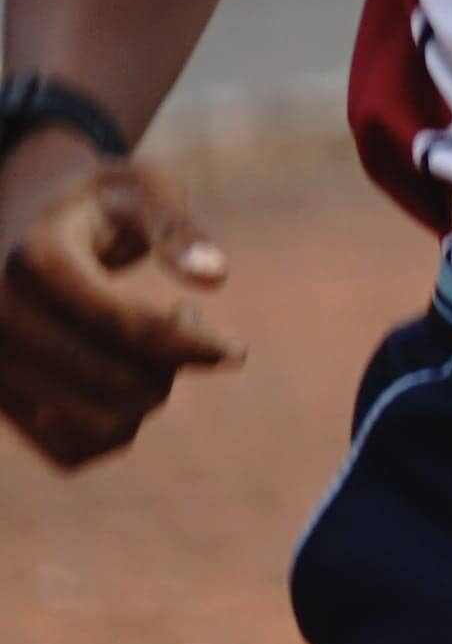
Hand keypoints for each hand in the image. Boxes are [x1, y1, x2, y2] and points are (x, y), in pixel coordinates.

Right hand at [0, 138, 237, 469]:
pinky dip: (115, 431)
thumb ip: (177, 228)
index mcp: (35, 261)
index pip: (125, 326)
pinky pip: (73, 453)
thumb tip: (215, 274)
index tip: (237, 350)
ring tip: (150, 349)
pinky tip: (122, 382)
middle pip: (115, 383)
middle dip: (170, 365)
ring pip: (96, 427)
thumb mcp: (142, 190)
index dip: (193, 344)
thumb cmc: (98, 207)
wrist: (20, 225)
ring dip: (145, 400)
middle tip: (183, 322)